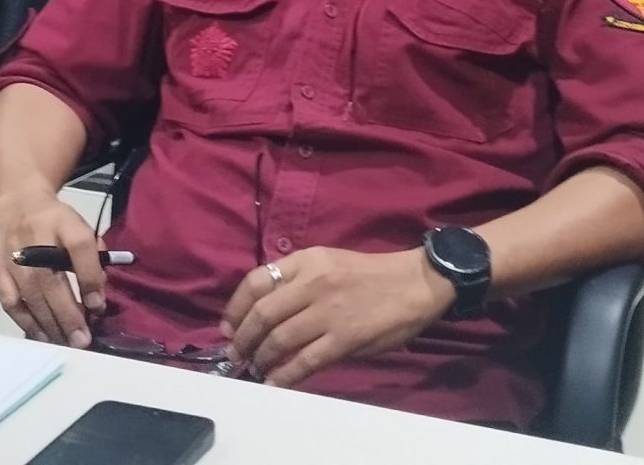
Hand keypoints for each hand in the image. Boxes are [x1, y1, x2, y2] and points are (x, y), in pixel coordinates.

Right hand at [0, 191, 105, 348]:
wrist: (18, 205)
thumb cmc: (56, 223)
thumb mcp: (81, 229)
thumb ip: (93, 258)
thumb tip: (97, 297)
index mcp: (63, 221)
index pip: (79, 245)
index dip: (89, 276)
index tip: (98, 305)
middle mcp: (35, 237)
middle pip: (50, 279)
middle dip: (68, 313)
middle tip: (82, 340)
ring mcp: (12, 255)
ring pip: (29, 294)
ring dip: (49, 323)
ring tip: (65, 343)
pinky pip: (10, 301)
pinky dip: (26, 321)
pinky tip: (42, 336)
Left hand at [222, 247, 455, 388]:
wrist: (415, 282)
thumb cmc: (370, 275)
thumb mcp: (328, 261)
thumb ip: (298, 280)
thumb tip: (264, 311)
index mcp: (306, 260)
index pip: (256, 281)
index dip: (235, 308)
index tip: (228, 327)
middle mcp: (312, 283)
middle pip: (262, 314)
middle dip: (242, 339)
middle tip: (235, 354)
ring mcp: (328, 312)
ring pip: (279, 339)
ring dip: (261, 359)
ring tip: (255, 369)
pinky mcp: (344, 338)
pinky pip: (305, 361)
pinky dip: (284, 375)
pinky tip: (274, 383)